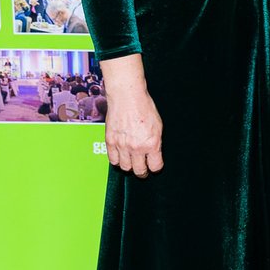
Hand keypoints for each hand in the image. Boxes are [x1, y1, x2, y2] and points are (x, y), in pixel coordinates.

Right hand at [98, 56, 163, 176]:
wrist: (127, 96)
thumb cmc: (144, 107)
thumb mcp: (158, 126)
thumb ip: (155, 142)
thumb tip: (154, 153)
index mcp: (152, 143)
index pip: (155, 167)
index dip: (155, 168)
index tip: (154, 166)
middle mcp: (137, 147)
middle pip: (139, 170)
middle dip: (142, 172)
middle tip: (142, 170)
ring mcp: (122, 145)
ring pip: (125, 167)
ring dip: (129, 167)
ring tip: (131, 163)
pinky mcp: (110, 141)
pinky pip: (112, 159)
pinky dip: (117, 160)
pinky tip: (121, 157)